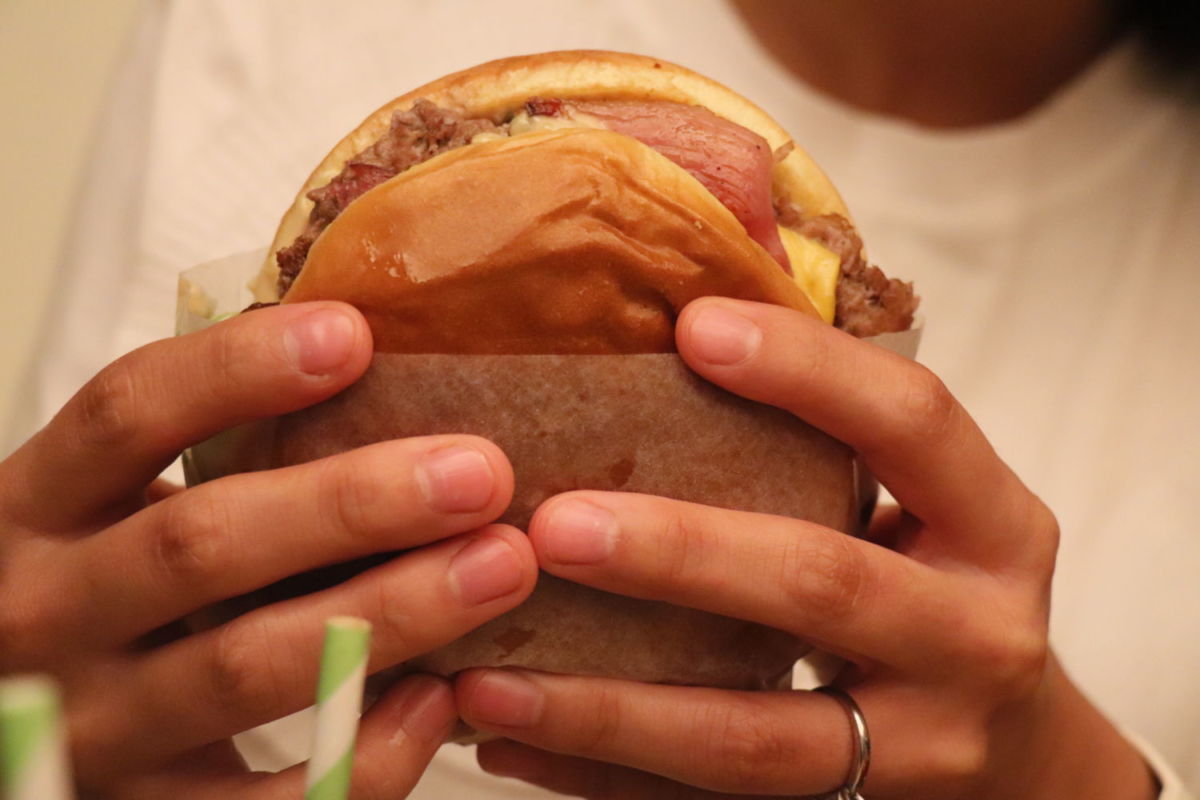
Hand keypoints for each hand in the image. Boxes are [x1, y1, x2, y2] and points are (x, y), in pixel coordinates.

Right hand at [0, 302, 537, 797]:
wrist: (15, 717)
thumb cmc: (107, 583)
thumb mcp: (117, 507)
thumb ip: (210, 456)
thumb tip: (376, 362)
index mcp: (36, 506)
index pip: (126, 413)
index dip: (236, 371)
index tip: (355, 336)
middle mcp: (44, 613)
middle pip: (200, 543)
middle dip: (351, 505)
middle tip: (479, 474)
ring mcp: (90, 724)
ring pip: (243, 664)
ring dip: (388, 612)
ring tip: (500, 566)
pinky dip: (358, 752)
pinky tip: (435, 700)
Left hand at [454, 298, 1156, 798]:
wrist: (1021, 758)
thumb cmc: (941, 583)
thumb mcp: (925, 496)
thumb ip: (833, 394)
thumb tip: (724, 243)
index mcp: (996, 527)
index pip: (915, 423)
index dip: (811, 371)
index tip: (693, 329)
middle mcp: (975, 637)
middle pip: (824, 585)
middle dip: (681, 554)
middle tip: (553, 526)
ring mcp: (919, 748)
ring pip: (753, 737)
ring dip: (609, 708)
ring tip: (488, 681)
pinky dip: (604, 779)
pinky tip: (509, 746)